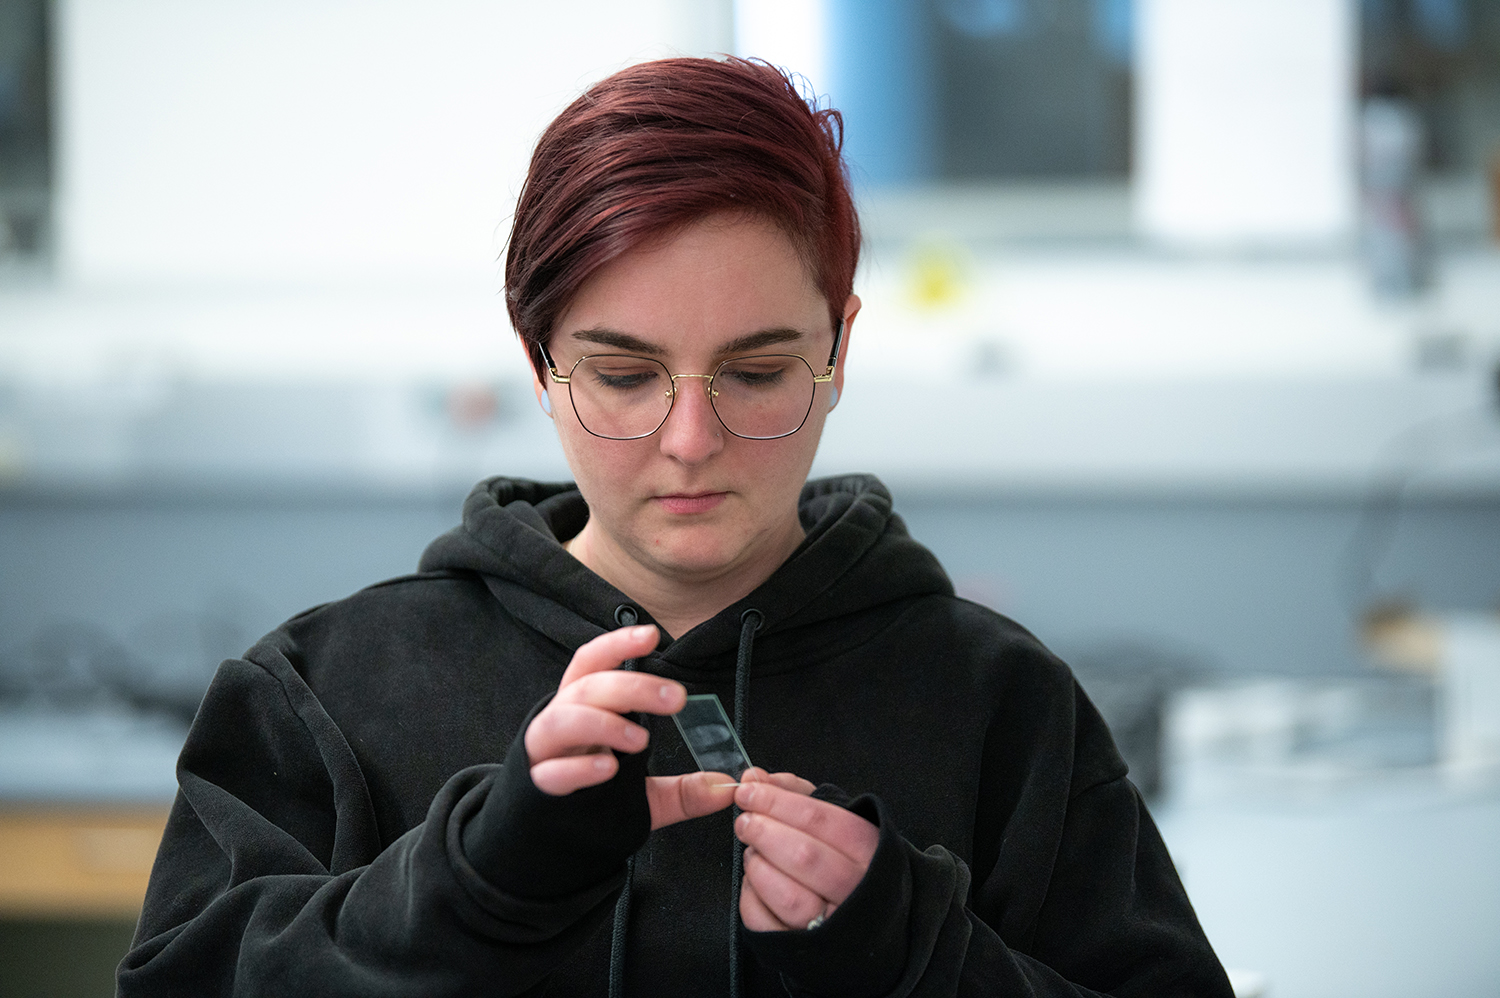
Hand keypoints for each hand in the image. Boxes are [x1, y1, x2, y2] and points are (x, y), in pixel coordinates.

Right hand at [524, 624, 734, 828]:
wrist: (538, 841)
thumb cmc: (588, 800)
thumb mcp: (643, 795)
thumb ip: (682, 791)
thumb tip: (727, 789)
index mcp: (580, 710)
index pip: (592, 664)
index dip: (617, 644)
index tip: (652, 635)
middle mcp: (558, 723)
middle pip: (587, 688)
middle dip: (630, 686)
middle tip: (675, 698)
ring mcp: (544, 756)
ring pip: (562, 721)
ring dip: (604, 723)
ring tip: (641, 739)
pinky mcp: (536, 790)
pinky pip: (551, 772)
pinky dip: (579, 767)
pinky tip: (608, 769)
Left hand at [733, 767, 878, 931]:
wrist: (870, 929)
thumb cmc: (849, 865)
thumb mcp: (837, 821)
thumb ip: (798, 795)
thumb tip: (755, 777)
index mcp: (871, 851)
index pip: (821, 818)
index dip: (778, 801)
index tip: (749, 790)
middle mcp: (859, 891)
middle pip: (805, 856)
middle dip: (764, 831)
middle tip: (745, 821)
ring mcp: (835, 926)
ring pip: (789, 897)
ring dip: (759, 867)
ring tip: (752, 852)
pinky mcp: (807, 951)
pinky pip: (769, 926)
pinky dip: (752, 900)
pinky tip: (754, 883)